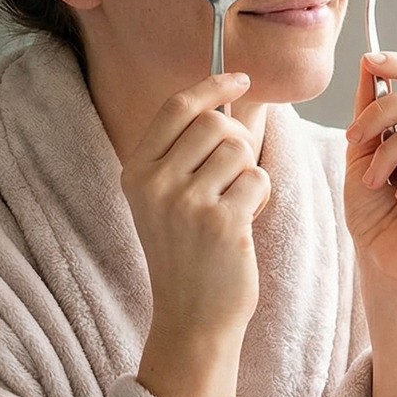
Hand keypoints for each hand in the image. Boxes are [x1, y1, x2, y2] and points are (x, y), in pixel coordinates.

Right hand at [121, 73, 270, 341]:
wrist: (191, 318)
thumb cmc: (187, 254)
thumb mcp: (166, 200)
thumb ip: (184, 152)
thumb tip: (226, 98)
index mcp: (136, 172)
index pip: (176, 106)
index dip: (212, 86)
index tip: (239, 79)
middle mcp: (155, 183)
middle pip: (215, 123)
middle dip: (237, 142)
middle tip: (233, 178)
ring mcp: (186, 203)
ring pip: (240, 149)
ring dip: (248, 174)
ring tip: (234, 206)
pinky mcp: (220, 222)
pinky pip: (258, 179)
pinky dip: (260, 197)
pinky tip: (243, 225)